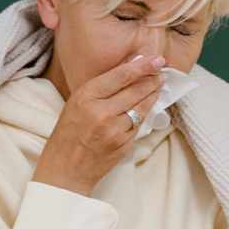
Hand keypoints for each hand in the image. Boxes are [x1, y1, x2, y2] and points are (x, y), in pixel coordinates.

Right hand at [33, 54, 166, 196]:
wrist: (66, 169)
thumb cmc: (69, 133)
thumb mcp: (77, 104)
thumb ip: (101, 88)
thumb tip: (128, 68)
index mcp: (86, 97)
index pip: (121, 76)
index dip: (142, 66)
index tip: (156, 59)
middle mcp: (100, 112)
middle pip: (135, 90)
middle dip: (152, 79)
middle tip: (162, 71)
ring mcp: (114, 130)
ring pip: (141, 107)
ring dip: (152, 95)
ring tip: (158, 86)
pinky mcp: (123, 145)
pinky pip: (139, 125)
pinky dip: (143, 114)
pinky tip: (146, 106)